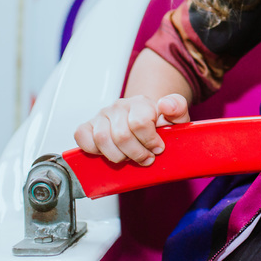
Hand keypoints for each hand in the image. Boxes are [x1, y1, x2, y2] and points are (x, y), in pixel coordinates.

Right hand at [73, 93, 190, 165]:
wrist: (144, 119)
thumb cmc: (159, 122)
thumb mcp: (176, 116)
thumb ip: (177, 107)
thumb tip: (166, 105)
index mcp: (140, 103)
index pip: (140, 123)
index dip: (150, 141)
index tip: (158, 148)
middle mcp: (119, 106)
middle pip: (121, 135)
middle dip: (136, 153)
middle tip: (145, 158)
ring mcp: (102, 115)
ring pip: (102, 139)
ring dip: (118, 156)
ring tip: (129, 157)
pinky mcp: (88, 125)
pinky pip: (82, 137)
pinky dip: (94, 150)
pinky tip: (109, 153)